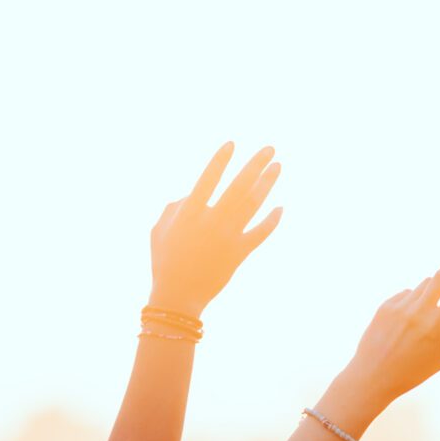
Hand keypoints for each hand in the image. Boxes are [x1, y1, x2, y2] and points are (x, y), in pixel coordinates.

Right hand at [148, 143, 283, 318]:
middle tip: (270, 148)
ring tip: (277, 167)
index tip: (232, 144)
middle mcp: (210, 222)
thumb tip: (192, 194)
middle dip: (256, 164)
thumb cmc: (164, 261)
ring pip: (253, 204)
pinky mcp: (239, 253)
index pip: (207, 180)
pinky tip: (280, 208)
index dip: (220, 161)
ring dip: (267, 183)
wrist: (178, 296)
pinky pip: (260, 233)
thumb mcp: (159, 230)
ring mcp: (227, 237)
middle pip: (239, 186)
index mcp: (188, 214)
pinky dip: (272, 220)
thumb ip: (175, 206)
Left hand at [325, 245, 439, 425]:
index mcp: (435, 325)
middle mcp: (416, 312)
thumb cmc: (412, 372)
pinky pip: (407, 294)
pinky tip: (412, 318)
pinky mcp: (385, 306)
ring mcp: (399, 307)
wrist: (372, 377)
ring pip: (424, 285)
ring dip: (435, 287)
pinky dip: (415, 299)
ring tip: (437, 300)